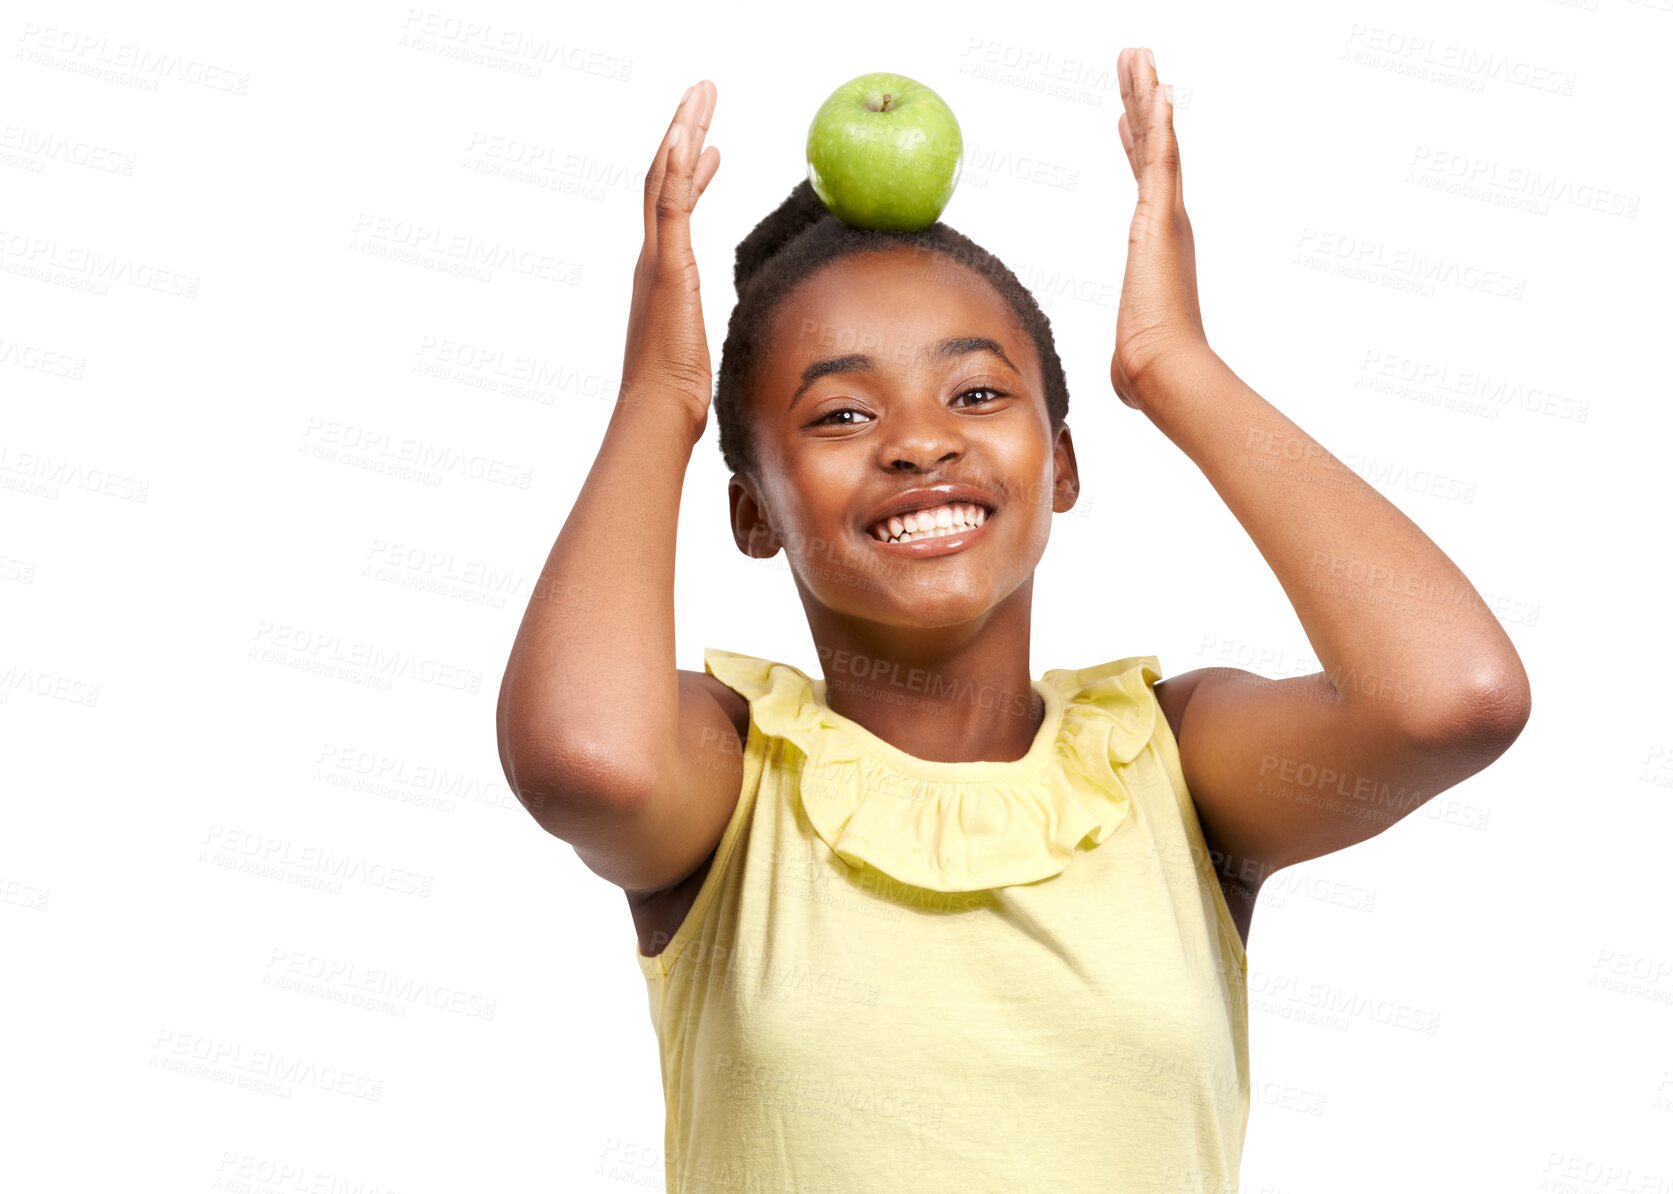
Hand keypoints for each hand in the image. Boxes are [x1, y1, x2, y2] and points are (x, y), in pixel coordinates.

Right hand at [619, 80, 721, 436]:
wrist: (658, 412)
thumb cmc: (679, 395)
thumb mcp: (701, 347)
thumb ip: (710, 330)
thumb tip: (743, 334)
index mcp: (660, 274)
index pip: (673, 206)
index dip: (690, 171)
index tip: (708, 143)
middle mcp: (651, 259)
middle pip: (663, 178)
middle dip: (683, 132)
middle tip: (702, 94)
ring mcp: (655, 261)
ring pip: (664, 179)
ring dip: (682, 131)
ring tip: (701, 95)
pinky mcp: (667, 269)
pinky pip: (670, 206)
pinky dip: (677, 168)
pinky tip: (690, 134)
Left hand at [1110, 48, 1208, 412]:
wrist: (1161, 372)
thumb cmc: (1146, 371)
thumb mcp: (1129, 350)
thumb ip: (1128, 353)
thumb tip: (1127, 382)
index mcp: (1157, 246)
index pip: (1145, 183)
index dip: (1136, 146)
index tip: (1127, 115)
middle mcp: (1166, 223)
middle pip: (1150, 148)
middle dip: (1141, 102)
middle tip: (1134, 62)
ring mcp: (1166, 218)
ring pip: (1155, 142)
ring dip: (1146, 96)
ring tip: (1138, 55)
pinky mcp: (1160, 220)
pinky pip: (1162, 160)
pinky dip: (1160, 123)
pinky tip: (1159, 88)